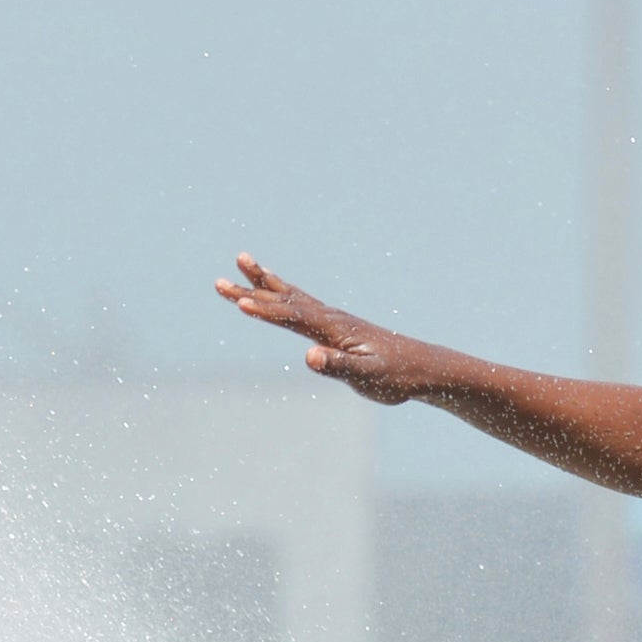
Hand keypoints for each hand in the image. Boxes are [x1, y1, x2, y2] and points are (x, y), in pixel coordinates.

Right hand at [213, 255, 434, 404]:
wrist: (421, 368)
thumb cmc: (395, 376)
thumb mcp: (367, 377)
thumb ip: (338, 367)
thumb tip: (310, 357)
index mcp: (333, 329)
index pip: (291, 317)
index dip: (265, 311)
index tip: (239, 303)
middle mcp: (330, 317)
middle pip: (284, 298)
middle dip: (252, 290)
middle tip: (219, 281)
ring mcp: (333, 318)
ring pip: (291, 295)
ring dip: (264, 282)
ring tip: (242, 263)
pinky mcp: (336, 325)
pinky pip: (302, 303)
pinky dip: (283, 292)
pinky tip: (277, 291)